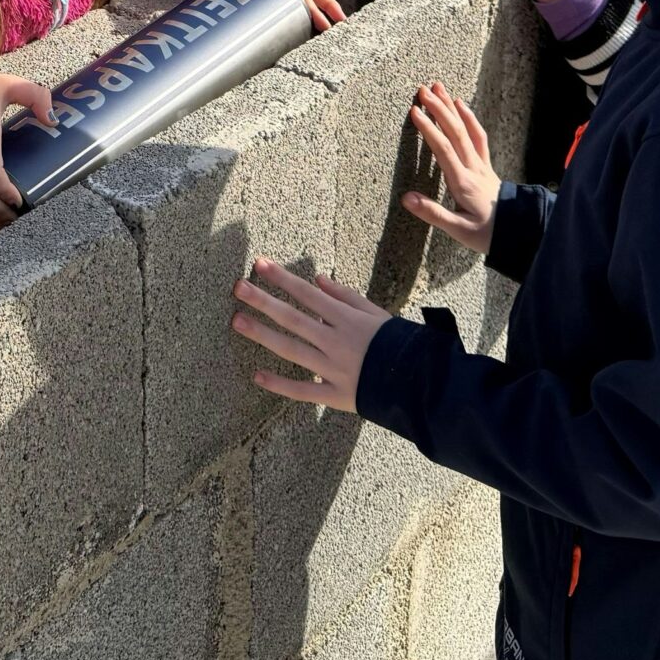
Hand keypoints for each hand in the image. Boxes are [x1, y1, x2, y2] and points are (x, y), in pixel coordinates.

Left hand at [231, 257, 394, 411]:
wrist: (422, 382)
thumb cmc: (399, 343)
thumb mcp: (376, 313)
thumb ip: (345, 296)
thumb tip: (317, 278)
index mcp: (347, 319)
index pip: (307, 294)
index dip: (282, 279)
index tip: (259, 264)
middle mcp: (336, 342)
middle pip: (294, 318)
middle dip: (264, 302)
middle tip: (238, 288)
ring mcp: (334, 370)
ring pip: (292, 350)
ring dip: (263, 335)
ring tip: (237, 321)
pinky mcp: (336, 395)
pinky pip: (303, 391)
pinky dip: (280, 385)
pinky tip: (257, 375)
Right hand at [401, 83, 497, 253]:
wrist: (518, 231)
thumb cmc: (486, 233)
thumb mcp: (458, 229)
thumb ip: (432, 213)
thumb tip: (406, 198)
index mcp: (463, 183)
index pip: (444, 149)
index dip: (429, 129)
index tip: (415, 111)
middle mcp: (473, 168)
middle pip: (456, 132)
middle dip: (439, 109)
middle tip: (423, 90)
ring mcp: (481, 164)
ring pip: (467, 130)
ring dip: (452, 108)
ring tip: (439, 88)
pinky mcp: (485, 165)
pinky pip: (478, 136)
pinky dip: (470, 118)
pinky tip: (461, 105)